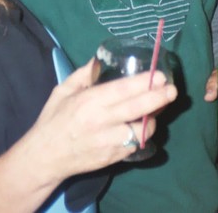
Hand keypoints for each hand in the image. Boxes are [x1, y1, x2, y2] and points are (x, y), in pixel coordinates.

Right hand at [25, 60, 176, 182]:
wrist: (45, 157)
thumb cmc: (54, 120)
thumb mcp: (63, 91)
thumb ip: (83, 75)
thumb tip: (100, 59)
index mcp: (89, 102)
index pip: (122, 90)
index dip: (144, 83)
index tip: (160, 76)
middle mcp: (101, 121)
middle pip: (137, 109)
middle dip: (158, 98)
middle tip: (172, 90)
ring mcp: (108, 142)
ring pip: (141, 131)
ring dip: (152, 120)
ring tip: (156, 111)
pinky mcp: (113, 158)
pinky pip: (135, 146)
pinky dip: (141, 136)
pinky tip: (142, 128)